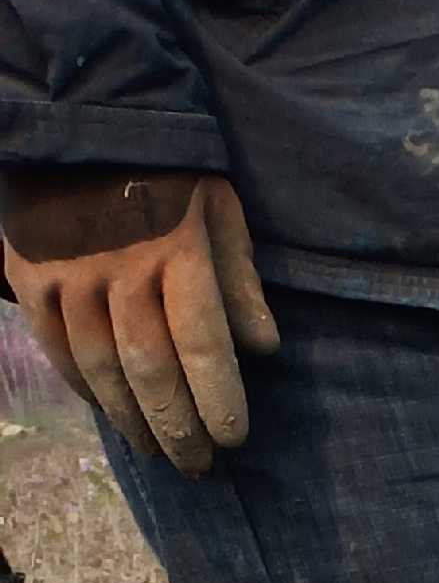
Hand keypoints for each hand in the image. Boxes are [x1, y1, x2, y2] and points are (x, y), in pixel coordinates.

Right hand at [2, 169, 277, 473]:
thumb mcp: (219, 206)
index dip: (219, 401)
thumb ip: (240, 278)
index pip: (203, 346)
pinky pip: (57, 348)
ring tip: (158, 451)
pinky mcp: (29, 272)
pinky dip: (85, 387)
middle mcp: (120, 267)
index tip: (234, 439)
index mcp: (177, 251)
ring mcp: (69, 273)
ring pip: (102, 368)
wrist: (80, 116)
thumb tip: (264, 349)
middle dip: (179, 428)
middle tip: (199, 466)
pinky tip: (110, 412)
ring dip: (132, 420)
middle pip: (151, 371)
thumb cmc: (167, 169)